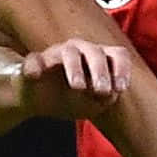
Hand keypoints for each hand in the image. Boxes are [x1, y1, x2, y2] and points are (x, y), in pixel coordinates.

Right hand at [13, 38, 130, 120]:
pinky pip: (34, 60)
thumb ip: (105, 99)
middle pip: (95, 52)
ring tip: (78, 86)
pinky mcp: (34, 62)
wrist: (36, 101)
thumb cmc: (71, 99)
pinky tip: (34, 76)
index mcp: (99, 59)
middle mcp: (80, 51)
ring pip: (69, 52)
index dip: (122, 69)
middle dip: (100, 71)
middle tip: (102, 90)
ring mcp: (56, 54)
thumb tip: (110, 93)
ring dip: (75, 68)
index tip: (121, 88)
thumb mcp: (93, 104)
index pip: (117, 55)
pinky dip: (34, 67)